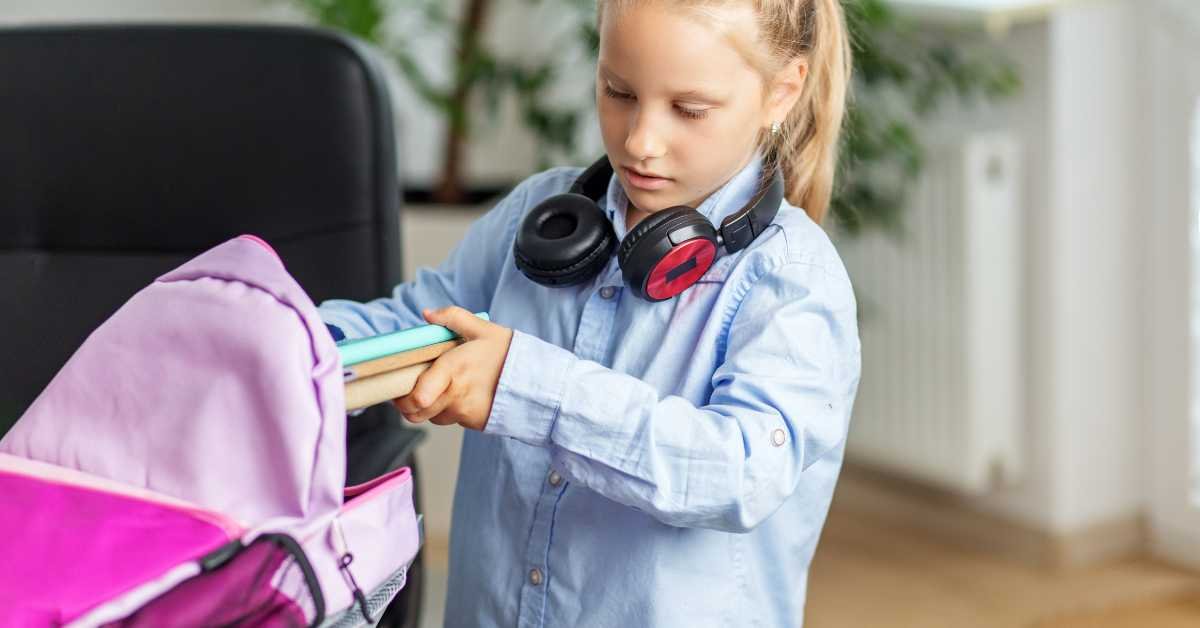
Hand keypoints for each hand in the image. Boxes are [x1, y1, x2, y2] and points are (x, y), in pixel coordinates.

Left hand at [393, 306, 512, 430]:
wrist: (539, 380)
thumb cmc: (510, 353)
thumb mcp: (483, 329)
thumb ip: (452, 318)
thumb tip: (427, 314)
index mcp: (452, 371)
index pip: (415, 398)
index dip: (401, 396)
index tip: (400, 384)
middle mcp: (456, 396)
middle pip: (415, 413)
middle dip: (409, 403)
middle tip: (413, 387)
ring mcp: (465, 413)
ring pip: (431, 417)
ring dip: (430, 406)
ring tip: (442, 387)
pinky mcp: (474, 423)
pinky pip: (451, 419)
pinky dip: (449, 410)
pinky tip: (461, 394)